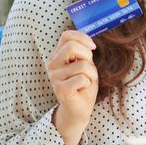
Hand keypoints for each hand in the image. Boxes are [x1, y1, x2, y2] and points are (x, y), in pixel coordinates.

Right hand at [48, 30, 97, 144]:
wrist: (79, 108)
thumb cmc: (83, 84)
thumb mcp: (85, 63)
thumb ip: (83, 51)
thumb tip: (88, 41)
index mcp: (57, 56)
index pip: (66, 36)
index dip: (82, 38)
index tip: (92, 47)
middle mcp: (52, 65)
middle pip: (72, 47)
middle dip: (88, 56)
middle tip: (89, 68)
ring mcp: (54, 77)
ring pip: (82, 65)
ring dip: (92, 73)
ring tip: (86, 81)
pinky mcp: (60, 89)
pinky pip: (82, 79)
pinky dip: (88, 83)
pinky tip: (82, 89)